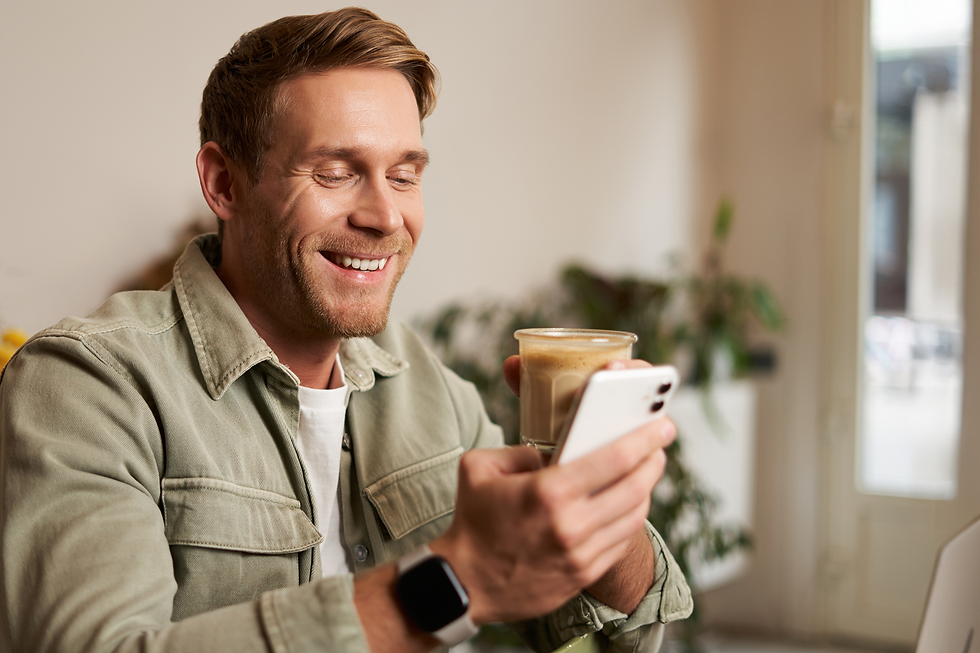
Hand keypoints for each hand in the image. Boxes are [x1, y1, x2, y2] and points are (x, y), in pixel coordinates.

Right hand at [498, 354, 673, 612]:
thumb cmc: (473, 521)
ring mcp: (580, 553)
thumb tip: (552, 451)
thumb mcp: (479, 467)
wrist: (465, 583)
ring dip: (647, 488)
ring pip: (635, 515)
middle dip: (654, 460)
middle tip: (659, 444)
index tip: (661, 426)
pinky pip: (622, 541)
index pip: (614, 458)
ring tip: (646, 470)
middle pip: (635, 487)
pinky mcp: (584, 573)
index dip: (645, 438)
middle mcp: (570, 524)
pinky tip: (628, 503)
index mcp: (547, 492)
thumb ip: (519, 451)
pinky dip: (631, 517)